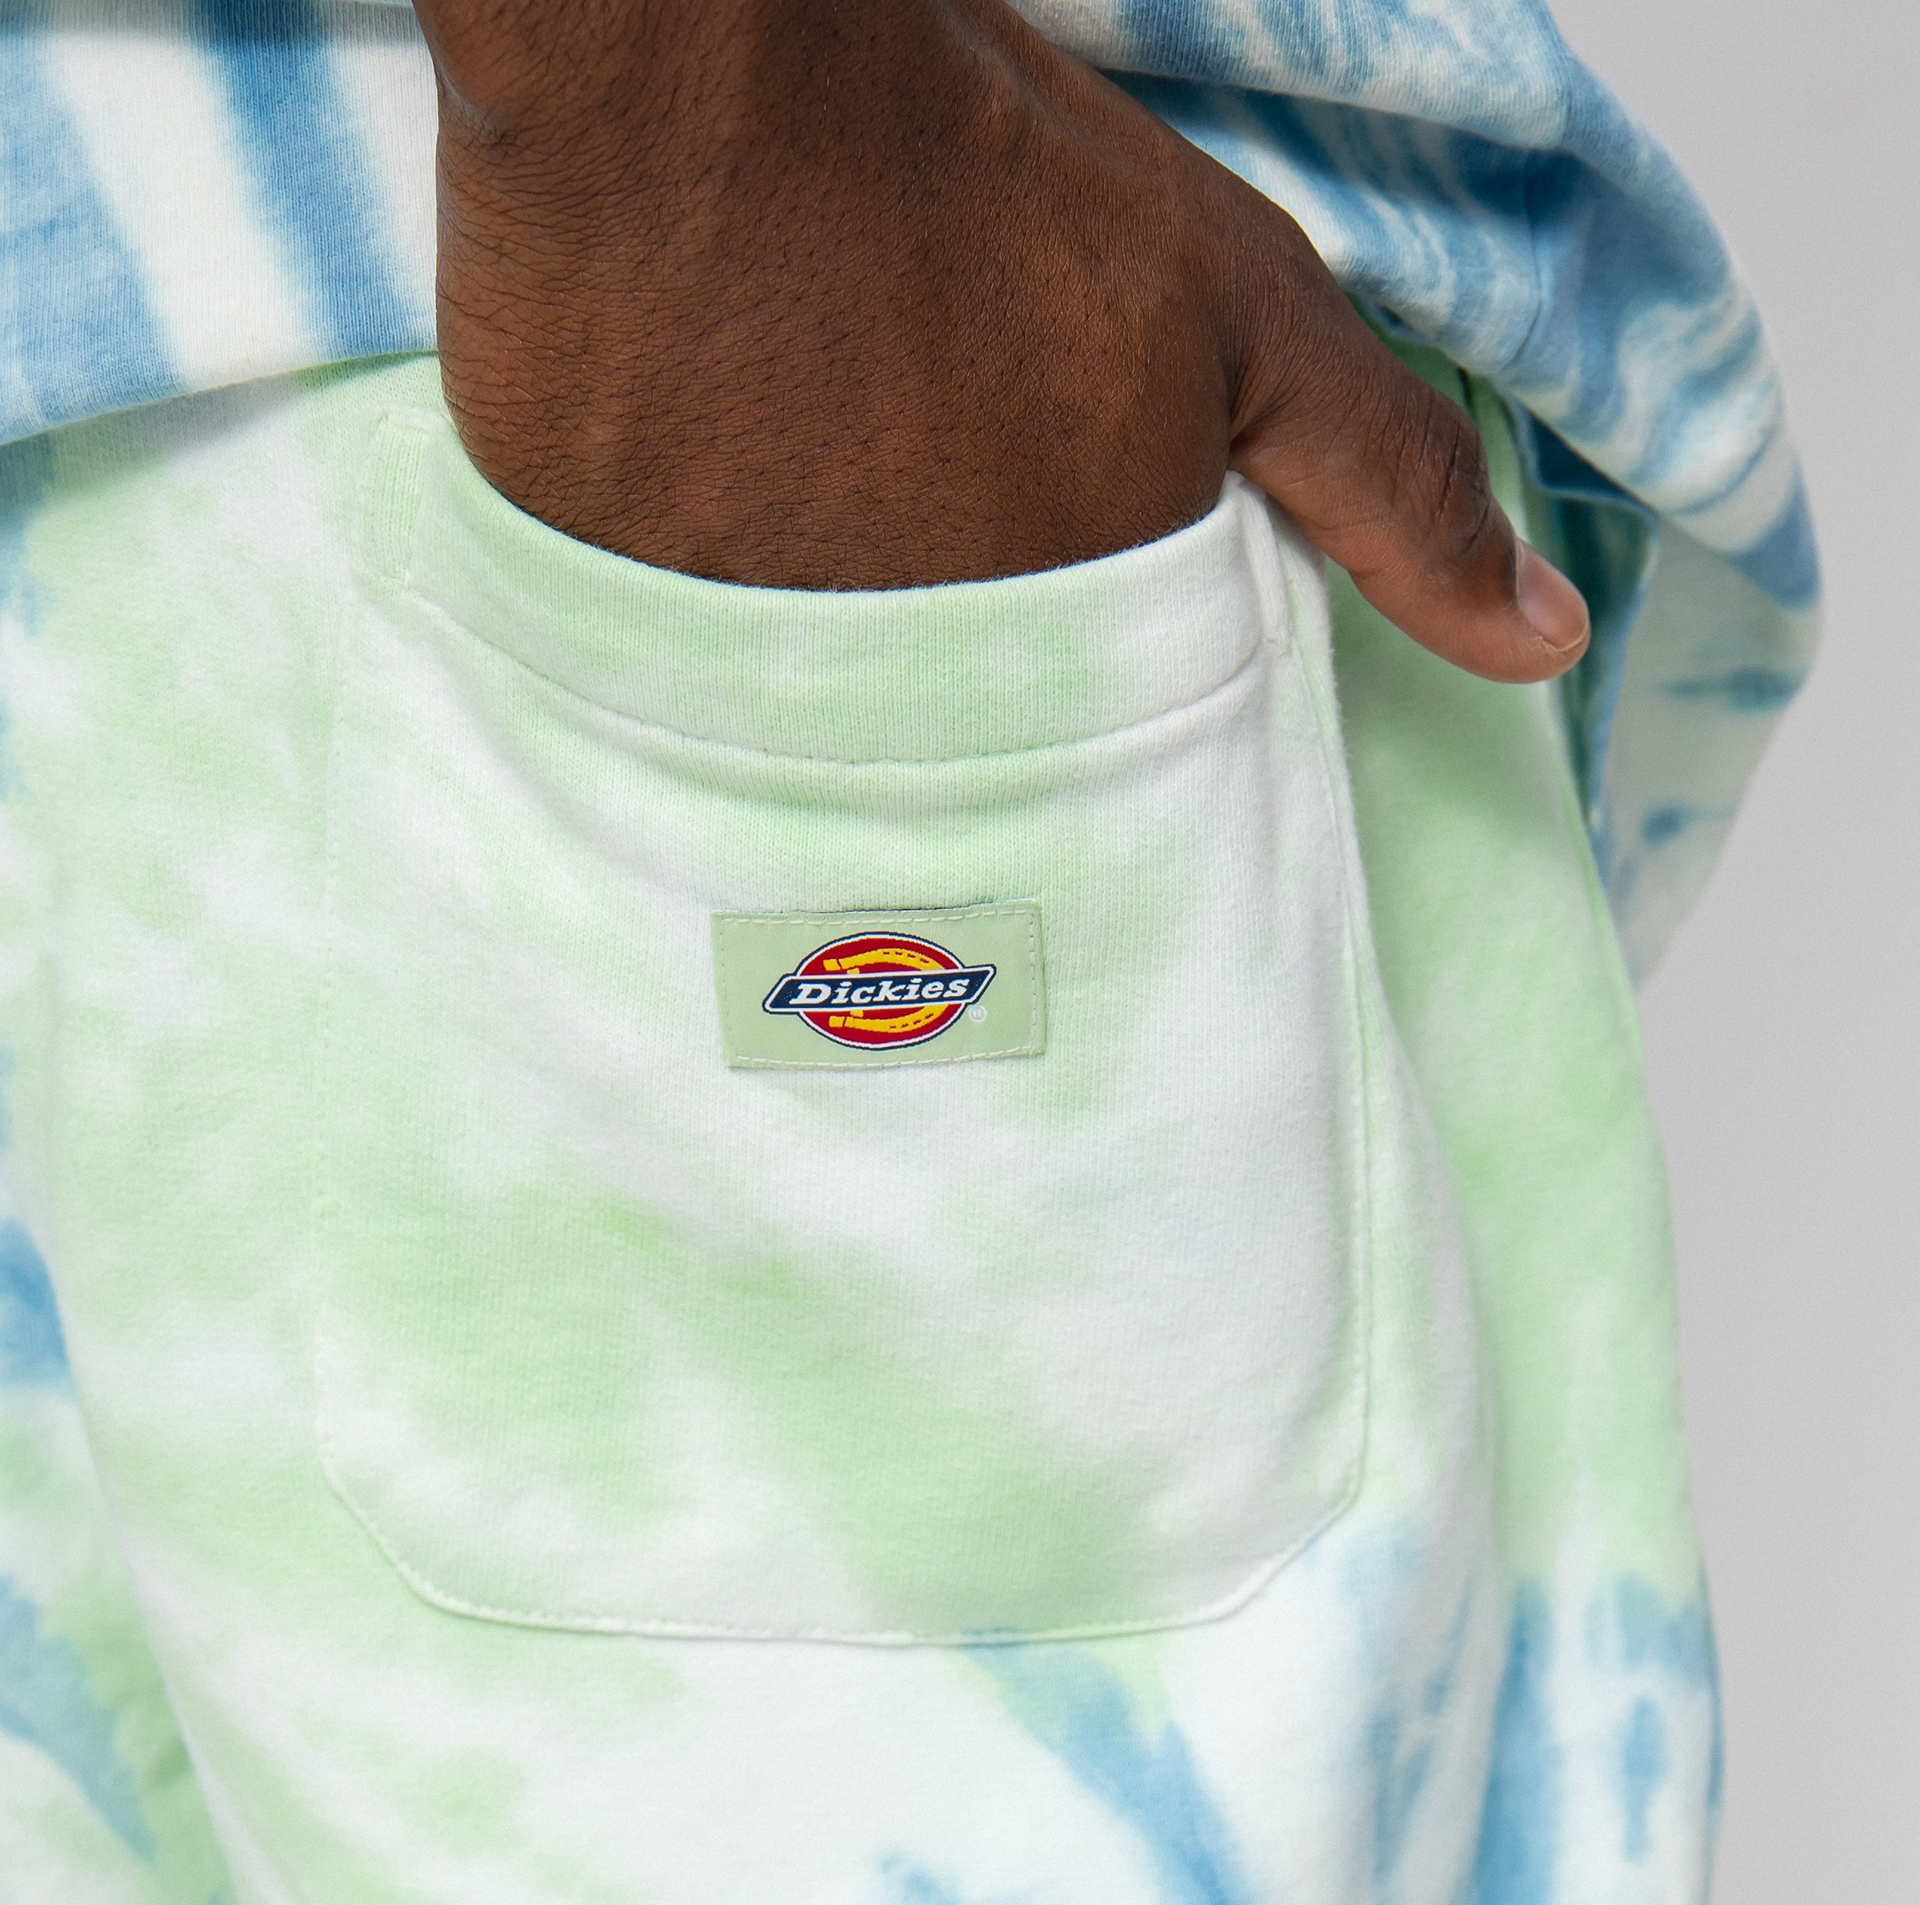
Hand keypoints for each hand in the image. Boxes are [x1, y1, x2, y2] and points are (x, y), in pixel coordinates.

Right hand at [413, 0, 1588, 677]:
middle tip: (916, 625)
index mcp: (1066, 666)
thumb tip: (1538, 644)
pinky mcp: (598, 630)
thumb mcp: (1242, 318)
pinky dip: (691, 661)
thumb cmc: (981, 178)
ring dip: (816, 701)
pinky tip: (702, 556)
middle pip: (940, 792)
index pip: (1093, 806)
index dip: (1082, 756)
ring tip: (805, 574)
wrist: (708, 71)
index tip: (1052, 700)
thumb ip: (1392, 490)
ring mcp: (739, 680)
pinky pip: (666, 707)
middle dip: (946, 736)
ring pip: (799, 760)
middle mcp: (904, 712)